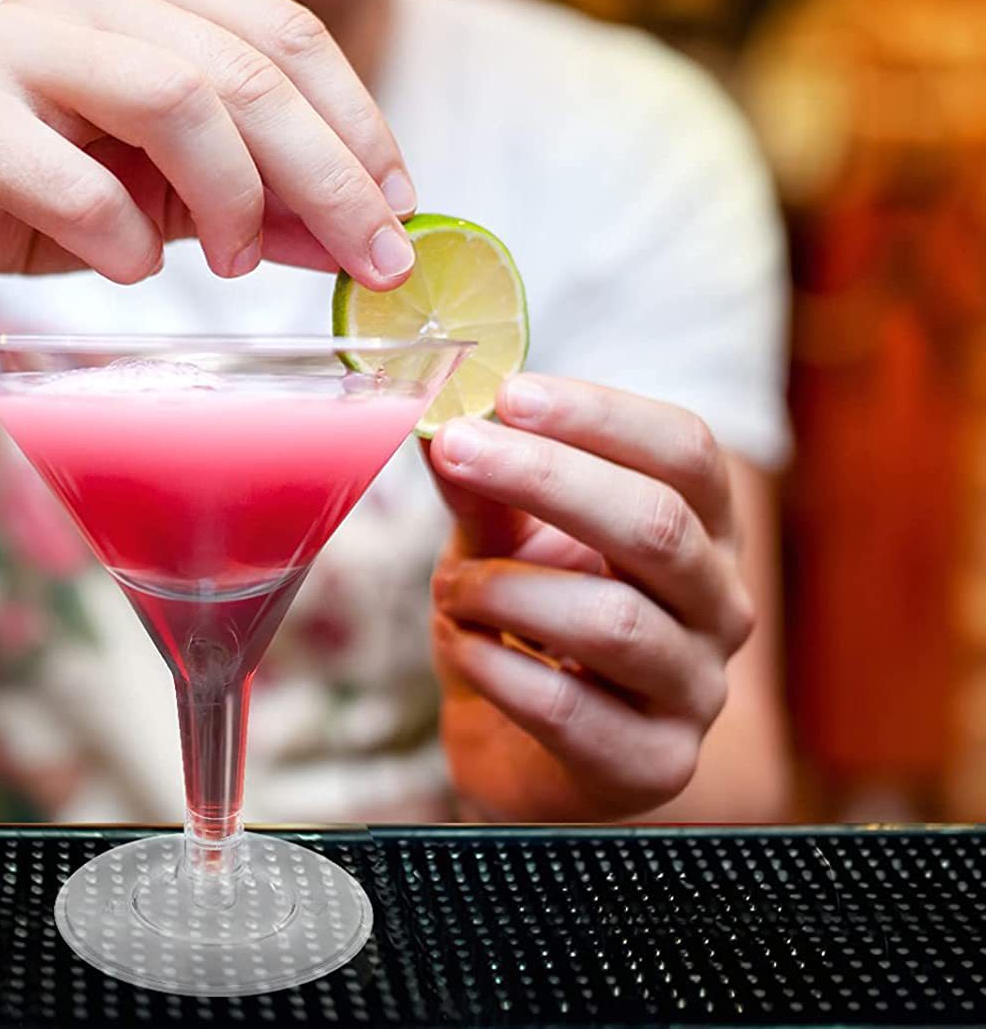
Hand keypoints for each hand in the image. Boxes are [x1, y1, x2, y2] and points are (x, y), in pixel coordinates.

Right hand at [0, 0, 417, 305]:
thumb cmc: (51, 191)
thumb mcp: (181, 192)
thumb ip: (274, 201)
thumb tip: (379, 237)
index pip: (287, 35)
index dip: (359, 125)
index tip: (402, 210)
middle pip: (245, 72)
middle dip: (328, 176)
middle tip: (373, 260)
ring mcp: (11, 38)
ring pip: (176, 101)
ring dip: (232, 201)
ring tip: (237, 265)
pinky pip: (78, 185)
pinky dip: (125, 242)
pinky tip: (129, 267)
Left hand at [426, 373, 756, 817]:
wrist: (517, 748)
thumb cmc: (522, 621)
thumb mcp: (498, 537)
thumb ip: (481, 485)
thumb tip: (440, 417)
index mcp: (702, 527)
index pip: (686, 450)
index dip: (600, 415)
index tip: (510, 394)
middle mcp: (719, 603)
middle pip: (657, 524)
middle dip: (545, 477)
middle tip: (456, 448)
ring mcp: (696, 689)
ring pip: (612, 620)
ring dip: (504, 589)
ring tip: (450, 589)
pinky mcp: (655, 765)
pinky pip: (568, 708)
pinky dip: (494, 667)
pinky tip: (463, 647)